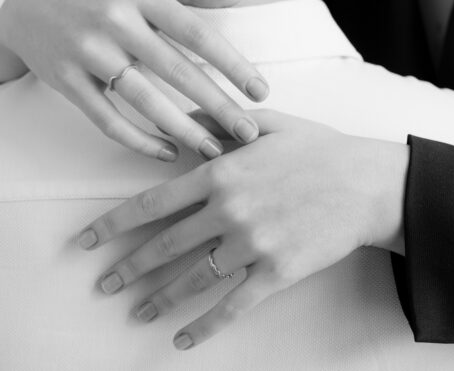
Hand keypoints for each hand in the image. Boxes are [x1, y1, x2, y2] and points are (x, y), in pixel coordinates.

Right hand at [0, 0, 269, 160]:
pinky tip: (167, 152)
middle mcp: (115, 20)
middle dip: (217, 105)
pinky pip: (107, 119)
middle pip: (176, 70)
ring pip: (144, 99)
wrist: (27, 3)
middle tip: (248, 133)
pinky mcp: (67, 81)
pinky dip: (138, 139)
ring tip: (212, 150)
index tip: (261, 91)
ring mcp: (88, 51)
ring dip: (182, 129)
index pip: (198, 32)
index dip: (232, 64)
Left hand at [75, 110, 408, 349]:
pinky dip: (203, 326)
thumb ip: (221, 121)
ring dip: (158, 299)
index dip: (113, 225)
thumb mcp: (269, 123)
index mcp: (221, 173)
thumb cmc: (320, 150)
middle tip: (103, 284)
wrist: (367, 184)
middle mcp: (228, 210)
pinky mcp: (275, 273)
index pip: (152, 204)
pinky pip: (231, 306)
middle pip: (164, 246)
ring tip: (135, 312)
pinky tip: (182, 339)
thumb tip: (183, 114)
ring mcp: (251, 245)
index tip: (86, 241)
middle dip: (127, 268)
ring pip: (191, 280)